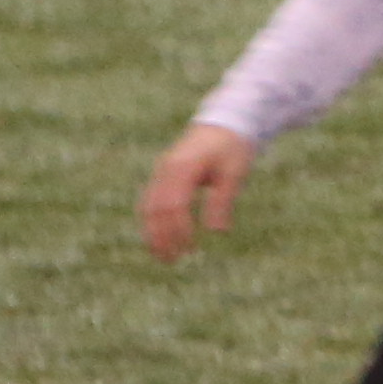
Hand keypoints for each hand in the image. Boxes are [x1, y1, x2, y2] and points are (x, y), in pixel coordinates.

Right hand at [141, 125, 252, 262]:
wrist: (225, 122)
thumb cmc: (233, 148)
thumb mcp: (234, 173)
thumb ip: (223, 201)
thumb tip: (217, 232)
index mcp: (183, 167)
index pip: (174, 205)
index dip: (178, 229)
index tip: (189, 249)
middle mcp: (166, 169)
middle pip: (155, 209)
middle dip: (161, 237)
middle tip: (171, 261)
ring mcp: (162, 171)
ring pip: (148, 206)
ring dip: (152, 232)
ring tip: (162, 256)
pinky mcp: (164, 174)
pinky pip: (151, 200)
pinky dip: (152, 221)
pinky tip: (160, 238)